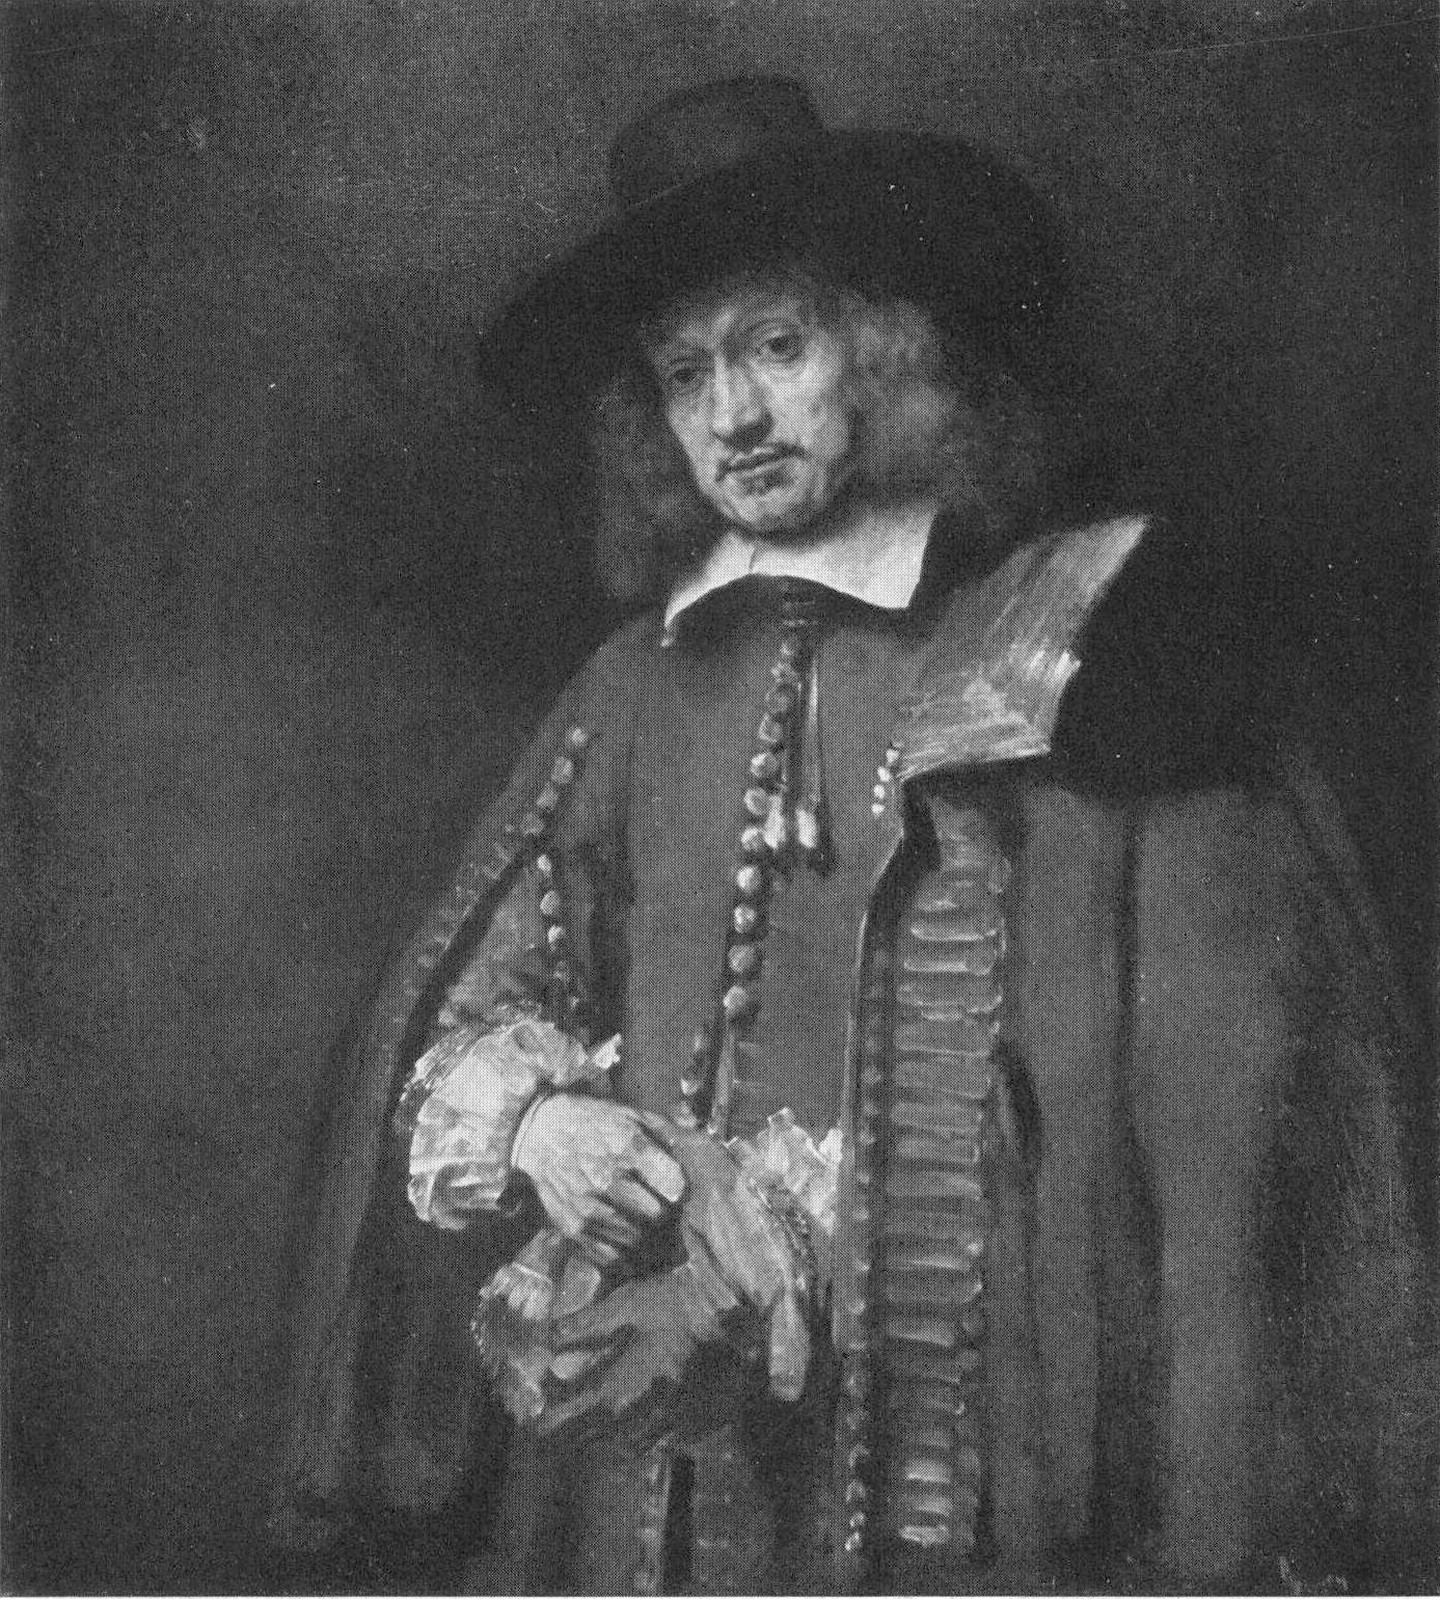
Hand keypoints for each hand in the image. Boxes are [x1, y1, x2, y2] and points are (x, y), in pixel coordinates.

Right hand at [511, 1095, 684, 1263]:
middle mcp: (607, 1178)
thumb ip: (668, 1133)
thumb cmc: (593, 1123)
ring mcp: (587, 1206)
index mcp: (627, 1145)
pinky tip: (620, 1231)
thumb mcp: (632, 1115)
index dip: (680, 1188)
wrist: (539, 1134)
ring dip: (643, 1232)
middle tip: (659, 1205)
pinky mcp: (573, 1227)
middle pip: (657, 1216)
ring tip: (639, 1217)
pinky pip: (610, 1255)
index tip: (675, 1187)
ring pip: (636, 1238)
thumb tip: (700, 1151)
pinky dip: (621, 1248)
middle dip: (664, 1212)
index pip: (674, 1185)